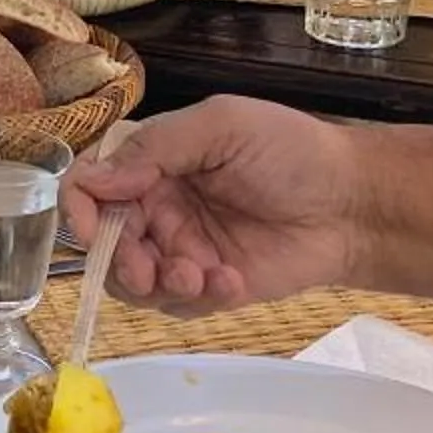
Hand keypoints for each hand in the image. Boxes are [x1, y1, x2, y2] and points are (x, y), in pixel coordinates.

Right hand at [64, 97, 364, 311]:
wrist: (352, 204)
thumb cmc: (292, 153)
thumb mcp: (222, 127)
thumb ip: (156, 147)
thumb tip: (95, 180)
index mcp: (154, 162)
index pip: (90, 186)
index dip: (81, 209)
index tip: (94, 228)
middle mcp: (158, 207)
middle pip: (104, 242)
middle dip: (120, 258)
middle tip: (149, 267)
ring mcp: (181, 250)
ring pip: (133, 282)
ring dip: (156, 284)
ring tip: (198, 274)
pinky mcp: (207, 287)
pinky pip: (176, 305)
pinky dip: (197, 297)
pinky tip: (231, 281)